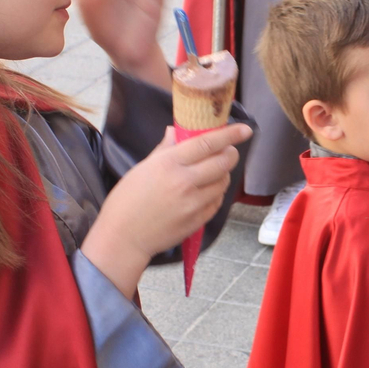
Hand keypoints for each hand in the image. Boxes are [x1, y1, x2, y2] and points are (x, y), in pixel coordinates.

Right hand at [83, 122, 251, 295]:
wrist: (124, 237)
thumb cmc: (127, 200)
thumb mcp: (142, 168)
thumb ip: (164, 149)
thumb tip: (176, 131)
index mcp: (168, 164)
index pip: (207, 143)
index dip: (229, 134)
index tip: (244, 129)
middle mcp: (184, 182)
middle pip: (222, 162)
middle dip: (231, 153)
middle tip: (229, 151)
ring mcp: (193, 203)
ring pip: (223, 182)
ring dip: (223, 174)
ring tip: (213, 172)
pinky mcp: (197, 221)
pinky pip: (217, 202)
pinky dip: (217, 193)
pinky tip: (207, 191)